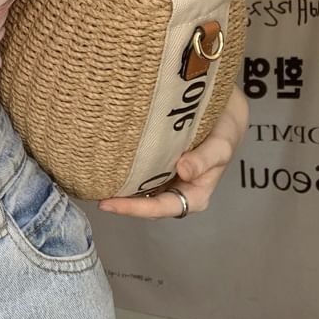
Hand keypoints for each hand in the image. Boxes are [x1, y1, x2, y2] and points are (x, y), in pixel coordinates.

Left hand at [97, 86, 249, 218]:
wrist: (223, 109)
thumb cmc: (225, 130)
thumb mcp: (222, 144)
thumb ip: (205, 159)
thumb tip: (184, 170)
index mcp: (194, 196)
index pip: (161, 208)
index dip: (135, 209)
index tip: (110, 203)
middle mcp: (176, 192)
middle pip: (144, 205)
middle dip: (121, 203)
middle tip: (95, 194)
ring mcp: (165, 181)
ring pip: (138, 193)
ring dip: (119, 191)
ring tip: (93, 183)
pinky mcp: (156, 167)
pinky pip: (137, 175)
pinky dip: (122, 174)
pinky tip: (104, 167)